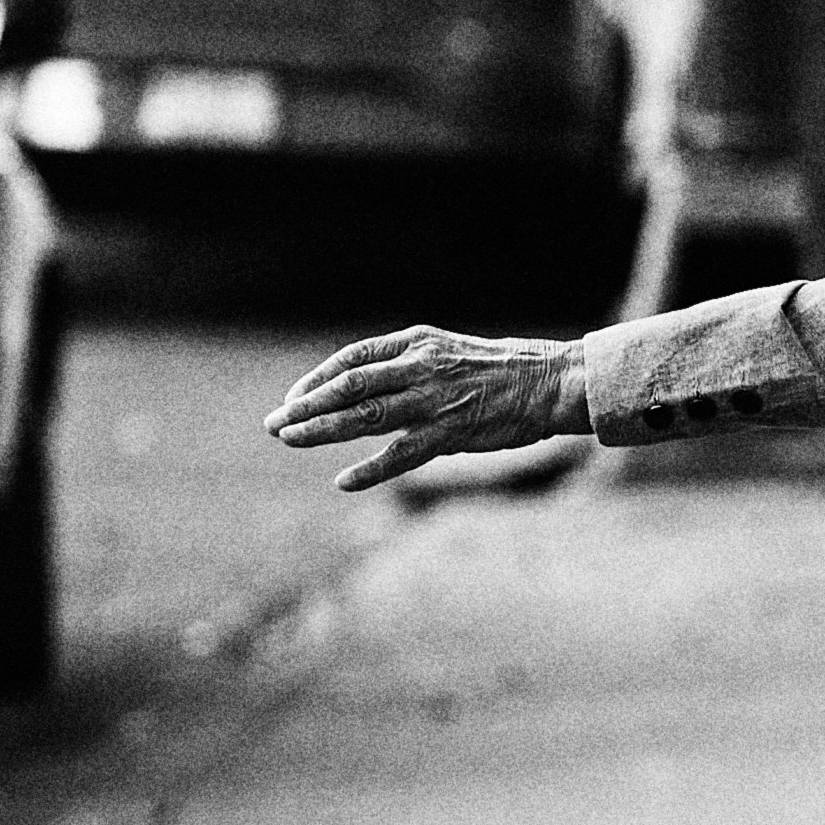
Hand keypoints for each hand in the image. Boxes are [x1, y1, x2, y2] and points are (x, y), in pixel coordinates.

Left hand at [267, 327, 589, 493]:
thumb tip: (364, 389)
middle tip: (274, 425)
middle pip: (349, 386)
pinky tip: (344, 481)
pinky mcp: (452, 432)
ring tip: (290, 440)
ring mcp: (435, 400)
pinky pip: (402, 453)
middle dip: (306, 406)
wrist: (550, 382)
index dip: (317, 380)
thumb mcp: (448, 352)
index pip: (353, 359)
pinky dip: (370, 468)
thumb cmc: (501, 369)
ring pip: (366, 416)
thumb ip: (408, 367)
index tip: (293, 399)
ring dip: (323, 430)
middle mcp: (420, 368)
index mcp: (418, 343)